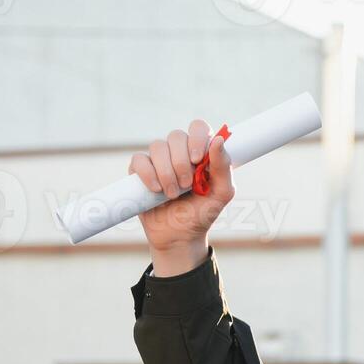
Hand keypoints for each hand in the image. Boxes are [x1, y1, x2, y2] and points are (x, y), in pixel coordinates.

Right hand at [128, 119, 233, 268]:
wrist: (180, 236)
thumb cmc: (202, 213)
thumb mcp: (221, 193)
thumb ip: (223, 167)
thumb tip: (218, 139)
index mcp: (200, 152)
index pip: (197, 127)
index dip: (197, 137)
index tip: (198, 159)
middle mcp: (179, 152)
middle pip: (176, 136)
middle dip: (181, 162)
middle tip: (187, 186)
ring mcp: (158, 160)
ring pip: (157, 147)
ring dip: (166, 172)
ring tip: (173, 194)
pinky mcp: (140, 171)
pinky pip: (139, 159)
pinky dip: (148, 174)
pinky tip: (156, 190)